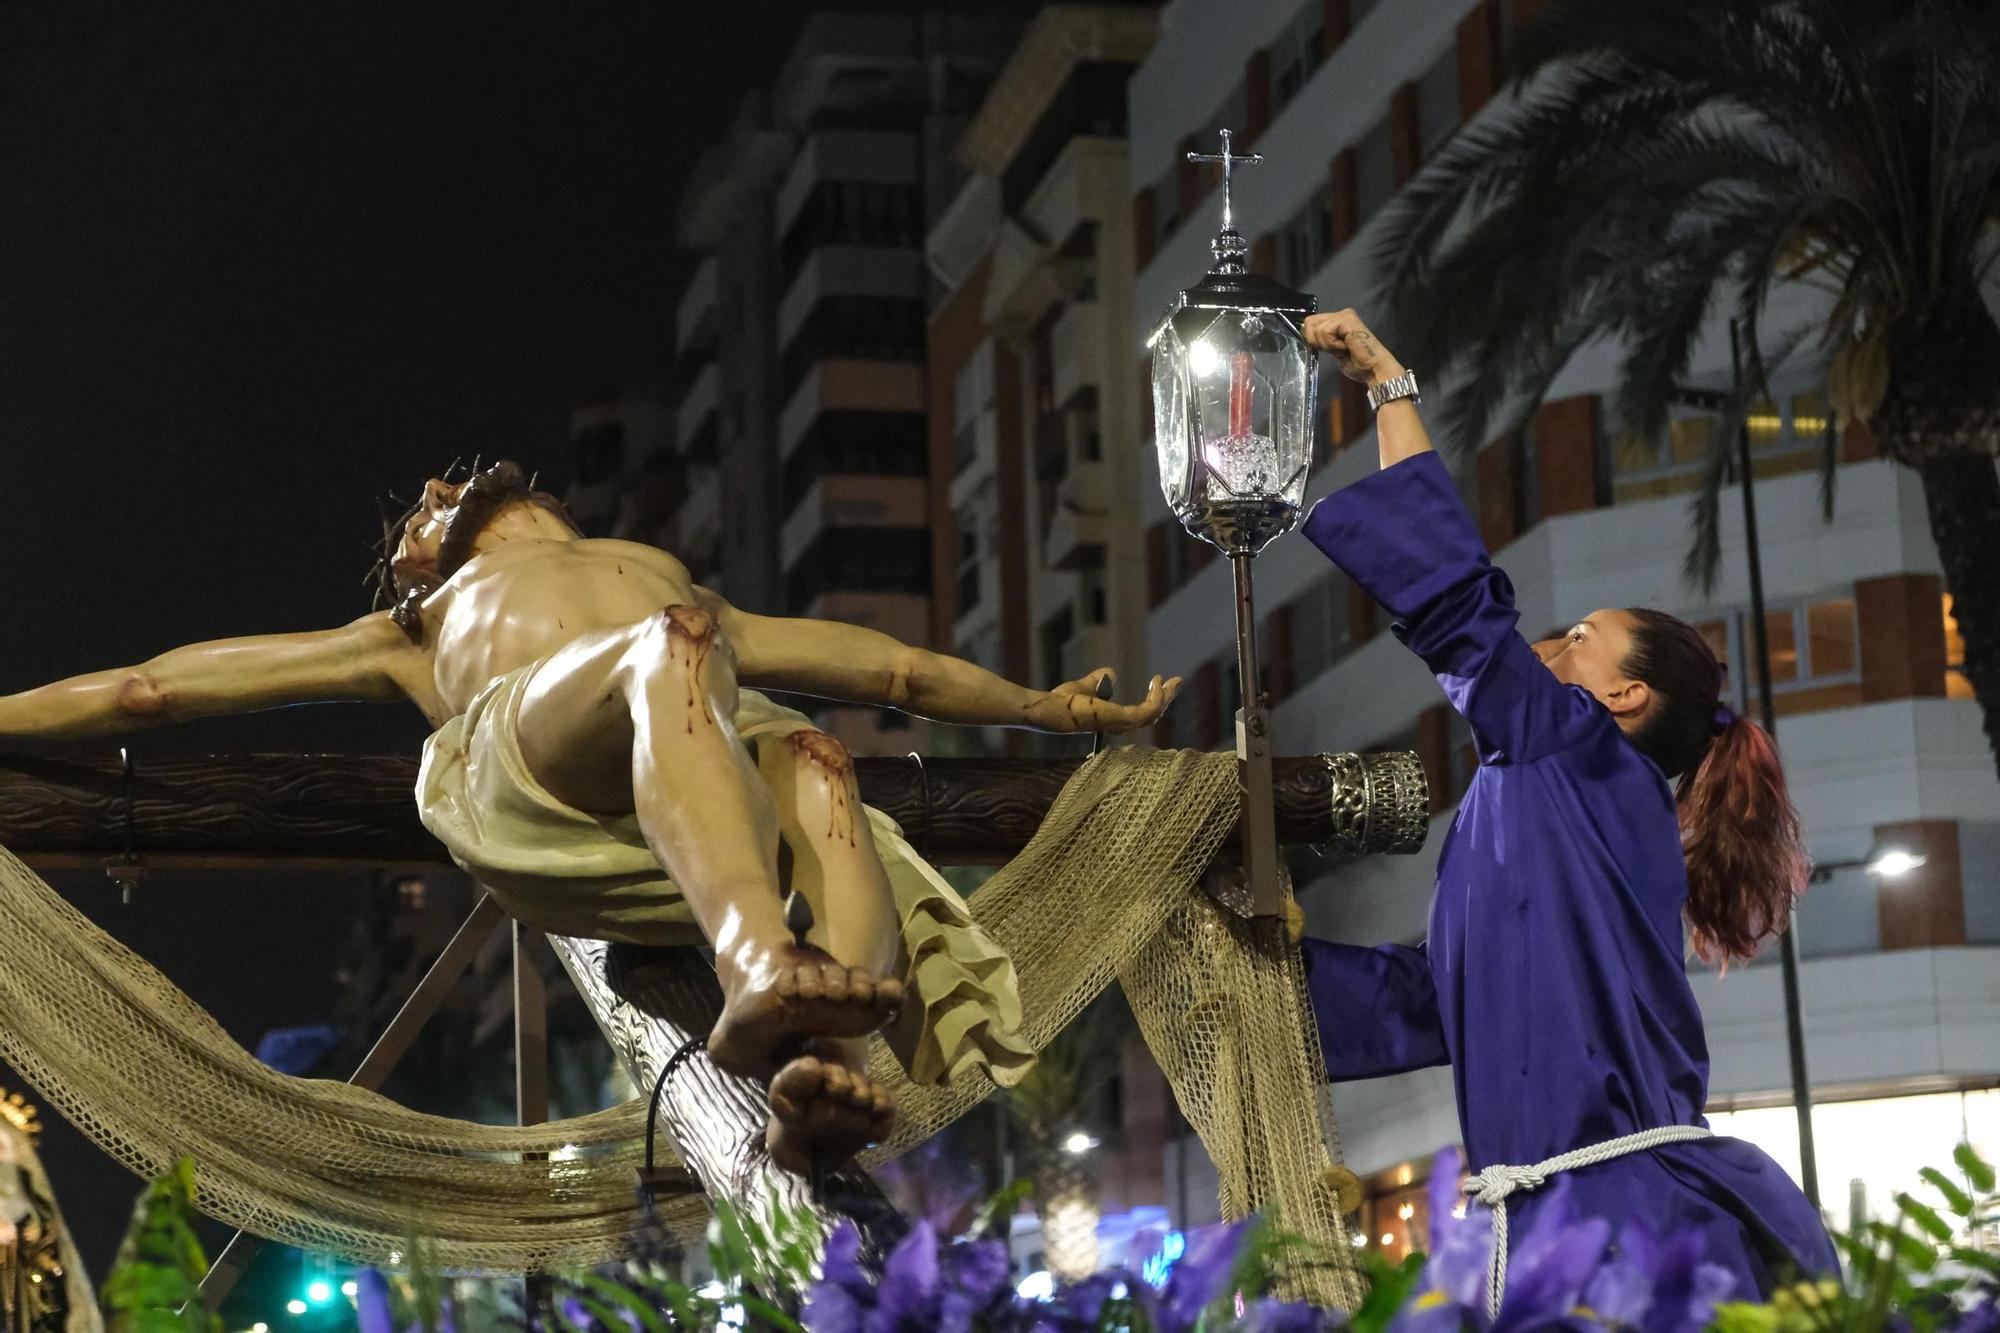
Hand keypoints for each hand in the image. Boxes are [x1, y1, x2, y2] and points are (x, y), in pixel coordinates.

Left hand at [1024, 668, 1182, 734]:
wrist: (1050, 709)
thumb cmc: (1061, 703)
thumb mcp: (1084, 687)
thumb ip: (1097, 681)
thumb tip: (1111, 673)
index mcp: (1111, 720)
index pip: (1139, 714)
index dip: (1152, 699)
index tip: (1159, 681)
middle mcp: (1118, 726)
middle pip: (1151, 715)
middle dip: (1165, 698)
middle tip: (1177, 681)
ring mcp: (1121, 724)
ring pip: (1153, 713)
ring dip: (1165, 696)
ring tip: (1172, 680)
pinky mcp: (1121, 719)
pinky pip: (1148, 710)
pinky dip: (1156, 697)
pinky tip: (1157, 682)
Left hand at [1301, 308, 1403, 385]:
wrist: (1373, 369)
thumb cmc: (1357, 364)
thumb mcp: (1333, 349)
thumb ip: (1322, 340)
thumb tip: (1306, 336)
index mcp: (1338, 320)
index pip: (1311, 322)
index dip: (1311, 338)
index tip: (1328, 350)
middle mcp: (1341, 313)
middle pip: (1310, 322)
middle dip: (1317, 341)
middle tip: (1336, 350)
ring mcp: (1345, 315)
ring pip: (1317, 329)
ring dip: (1328, 344)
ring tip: (1343, 349)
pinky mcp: (1347, 319)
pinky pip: (1325, 332)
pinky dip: (1332, 344)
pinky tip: (1345, 347)